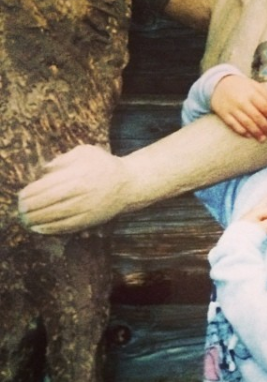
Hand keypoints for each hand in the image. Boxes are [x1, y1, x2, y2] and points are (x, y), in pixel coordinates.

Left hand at [18, 145, 132, 233]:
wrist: (130, 183)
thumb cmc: (105, 165)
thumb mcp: (86, 152)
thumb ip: (64, 159)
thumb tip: (45, 170)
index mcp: (79, 174)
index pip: (49, 186)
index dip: (32, 193)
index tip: (21, 196)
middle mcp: (83, 192)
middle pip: (51, 202)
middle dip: (32, 208)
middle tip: (21, 210)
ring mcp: (89, 207)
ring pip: (59, 216)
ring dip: (40, 220)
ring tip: (27, 221)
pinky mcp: (93, 219)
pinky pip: (71, 226)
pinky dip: (54, 229)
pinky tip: (42, 229)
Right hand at [211, 75, 266, 141]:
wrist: (218, 84)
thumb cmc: (239, 86)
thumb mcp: (252, 84)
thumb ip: (264, 92)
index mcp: (250, 93)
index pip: (264, 107)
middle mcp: (241, 101)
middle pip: (256, 117)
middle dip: (266, 127)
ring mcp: (232, 108)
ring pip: (246, 123)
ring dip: (256, 132)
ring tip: (263, 139)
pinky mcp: (224, 114)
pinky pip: (233, 125)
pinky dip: (241, 131)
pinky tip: (249, 136)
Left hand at [241, 188, 266, 233]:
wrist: (233, 244)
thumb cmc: (248, 236)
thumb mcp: (262, 229)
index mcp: (257, 213)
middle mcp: (253, 213)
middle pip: (264, 202)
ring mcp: (248, 218)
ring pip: (260, 207)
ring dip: (266, 201)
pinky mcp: (246, 224)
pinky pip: (257, 212)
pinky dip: (262, 209)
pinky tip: (261, 211)